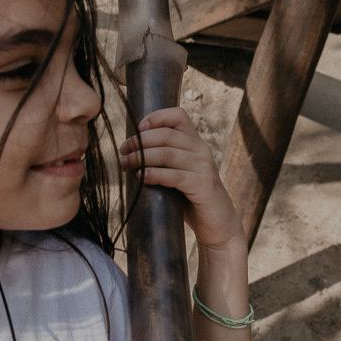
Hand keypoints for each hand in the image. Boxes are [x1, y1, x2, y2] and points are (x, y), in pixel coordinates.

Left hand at [119, 107, 243, 250]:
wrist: (217, 224)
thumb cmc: (190, 198)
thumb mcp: (176, 172)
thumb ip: (162, 160)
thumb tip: (128, 152)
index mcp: (195, 142)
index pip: (178, 115)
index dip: (156, 117)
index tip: (137, 130)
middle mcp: (201, 150)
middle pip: (166, 134)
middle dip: (140, 141)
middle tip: (123, 152)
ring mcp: (204, 167)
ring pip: (167, 153)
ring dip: (142, 157)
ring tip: (126, 165)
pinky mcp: (204, 185)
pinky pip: (175, 175)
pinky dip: (154, 174)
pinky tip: (141, 177)